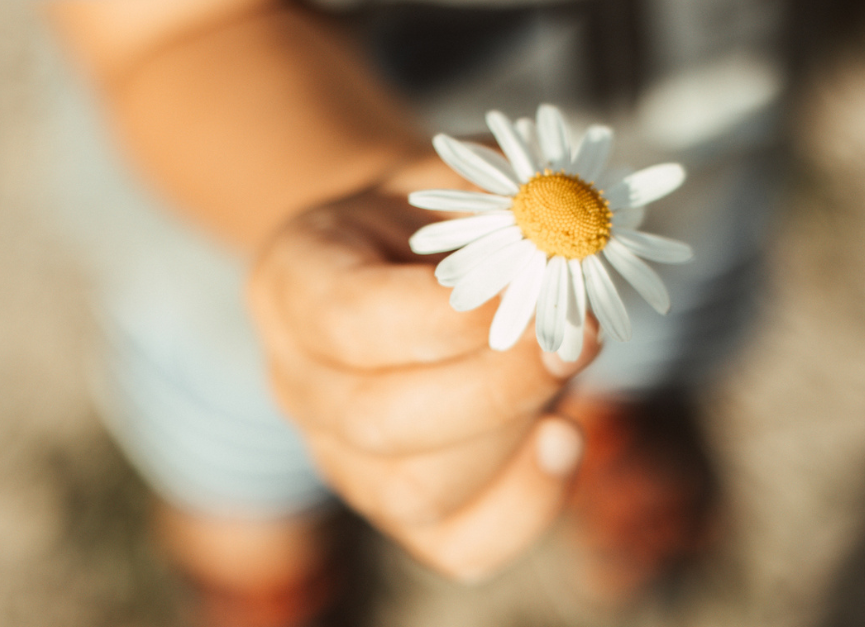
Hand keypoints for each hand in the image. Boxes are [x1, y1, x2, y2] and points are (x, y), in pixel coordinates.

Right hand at [248, 181, 600, 580]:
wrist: (404, 265)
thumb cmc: (433, 219)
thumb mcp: (453, 178)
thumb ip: (501, 201)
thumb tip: (573, 240)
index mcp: (291, 283)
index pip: (347, 322)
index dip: (446, 317)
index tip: (530, 285)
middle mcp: (298, 382)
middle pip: (375, 421)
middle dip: (494, 386)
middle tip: (573, 337)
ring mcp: (338, 456)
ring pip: (413, 490)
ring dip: (513, 435)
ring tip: (567, 367)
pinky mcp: (395, 506)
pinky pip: (455, 545)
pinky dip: (523, 507)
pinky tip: (564, 441)